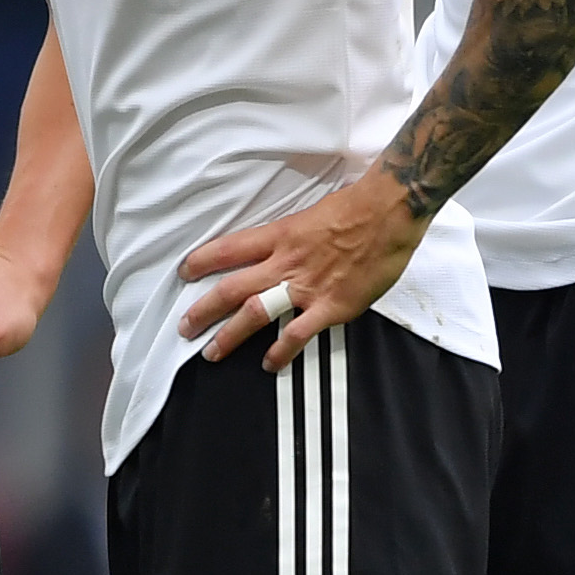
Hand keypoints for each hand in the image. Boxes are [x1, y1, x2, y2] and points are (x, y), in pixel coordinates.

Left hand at [178, 175, 429, 369]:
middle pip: (232, 288)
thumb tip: (278, 251)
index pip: (229, 249)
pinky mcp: (330, 307)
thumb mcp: (310, 215)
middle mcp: (285, 263)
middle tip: (185, 326)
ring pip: (256, 313)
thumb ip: (291, 238)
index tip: (186, 272)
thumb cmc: (355, 209)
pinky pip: (298, 334)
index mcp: (280, 236)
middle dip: (203, 309)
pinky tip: (269, 365)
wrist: (388, 213)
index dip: (203, 261)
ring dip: (229, 335)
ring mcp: (306, 287)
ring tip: (211, 352)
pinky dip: (281, 352)